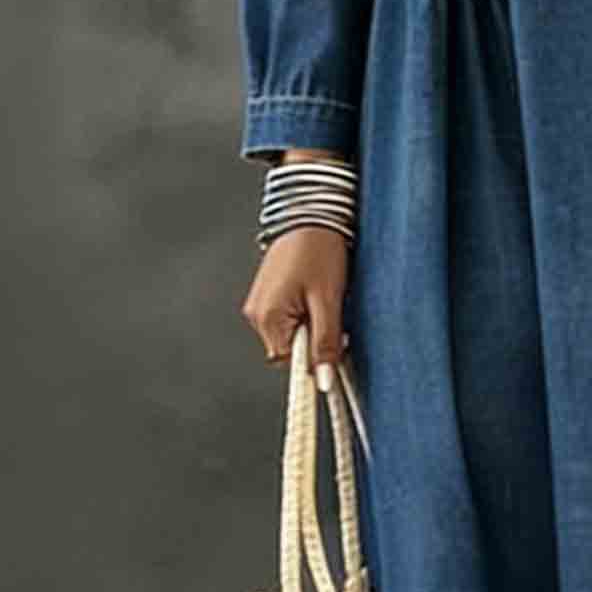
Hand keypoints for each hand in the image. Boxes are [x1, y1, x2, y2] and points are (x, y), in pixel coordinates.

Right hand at [240, 222, 348, 373]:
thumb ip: (325, 342)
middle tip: (333, 315)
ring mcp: (262, 303)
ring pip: (293, 334)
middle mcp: (258, 313)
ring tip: (324, 298)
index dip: (313, 361)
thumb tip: (322, 379)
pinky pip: (290, 318)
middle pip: (291, 350)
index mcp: (268, 317)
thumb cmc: (318, 249)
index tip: (333, 359)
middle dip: (314, 340)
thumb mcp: (328, 300)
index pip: (289, 363)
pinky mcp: (270, 295)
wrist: (311, 213)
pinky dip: (306, 313)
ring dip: (312, 325)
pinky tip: (316, 293)